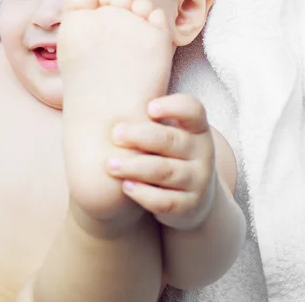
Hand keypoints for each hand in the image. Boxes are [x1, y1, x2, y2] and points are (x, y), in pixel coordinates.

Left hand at [106, 94, 216, 230]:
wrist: (192, 198)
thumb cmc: (167, 154)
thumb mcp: (167, 133)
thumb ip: (146, 119)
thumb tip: (102, 98)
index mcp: (196, 128)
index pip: (193, 110)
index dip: (174, 107)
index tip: (149, 108)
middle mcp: (202, 153)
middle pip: (171, 141)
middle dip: (141, 136)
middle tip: (115, 134)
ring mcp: (198, 181)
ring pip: (166, 172)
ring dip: (135, 167)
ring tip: (111, 164)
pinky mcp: (188, 206)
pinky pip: (165, 201)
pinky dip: (144, 194)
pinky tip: (126, 187)